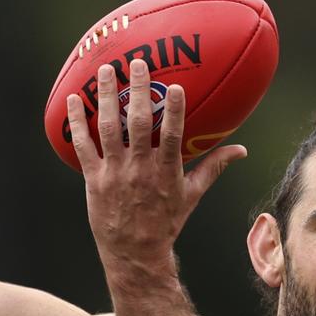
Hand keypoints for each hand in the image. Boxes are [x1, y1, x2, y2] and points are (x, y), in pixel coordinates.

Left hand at [66, 59, 246, 275]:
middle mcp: (139, 169)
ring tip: (107, 71)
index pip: (171, 135)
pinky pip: (82, 145)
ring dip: (108, 97)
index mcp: (166, 172)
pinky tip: (74, 99)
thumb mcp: (192, 195)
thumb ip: (214, 167)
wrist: (134, 252)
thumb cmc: (165, 222)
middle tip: (137, 64)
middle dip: (138, 91)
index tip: (175, 86)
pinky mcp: (93, 178)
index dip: (174, 110)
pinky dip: (76, 121)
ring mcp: (114, 172)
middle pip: (138, 123)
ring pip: (108, 127)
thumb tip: (241, 150)